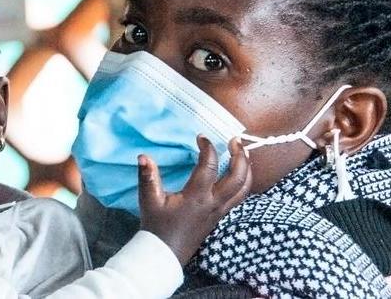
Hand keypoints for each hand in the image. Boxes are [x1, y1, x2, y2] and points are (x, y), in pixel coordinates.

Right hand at [138, 136, 251, 265]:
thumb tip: (143, 156)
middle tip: (235, 140)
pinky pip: (240, 197)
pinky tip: (239, 174)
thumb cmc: (156, 226)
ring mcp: (219, 211)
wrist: (164, 254)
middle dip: (239, 156)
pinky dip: (244, 182)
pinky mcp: (220, 216)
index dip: (208, 148)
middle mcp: (213, 203)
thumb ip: (147, 177)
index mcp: (196, 197)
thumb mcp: (148, 200)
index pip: (209, 166)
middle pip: (238, 177)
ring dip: (246, 168)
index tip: (201, 137)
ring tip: (242, 153)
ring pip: (244, 188)